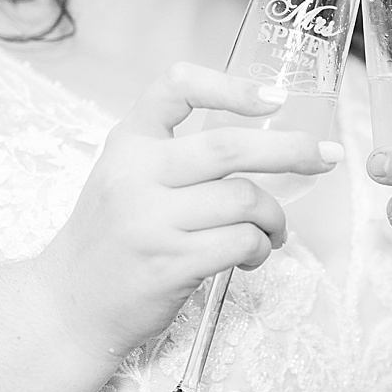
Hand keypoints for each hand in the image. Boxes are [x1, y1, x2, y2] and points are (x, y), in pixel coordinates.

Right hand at [40, 63, 341, 358]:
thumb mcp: (125, 178)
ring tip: (273, 230)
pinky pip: (240, 243)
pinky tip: (253, 254)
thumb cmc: (111, 239)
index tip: (272, 98)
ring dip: (275, 216)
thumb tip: (262, 138)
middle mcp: (135, 176)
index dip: (228, 86)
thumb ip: (173, 154)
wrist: (68, 305)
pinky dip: (260, 247)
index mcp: (127, 144)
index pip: (174, 89)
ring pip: (244, 200)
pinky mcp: (169, 264)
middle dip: (291, 149)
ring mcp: (151, 221)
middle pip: (229, 147)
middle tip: (323, 156)